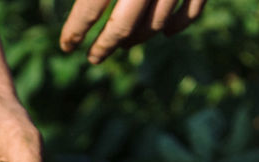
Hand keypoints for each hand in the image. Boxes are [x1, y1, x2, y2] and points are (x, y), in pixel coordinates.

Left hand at [59, 0, 206, 64]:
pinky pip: (191, 12)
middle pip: (122, 25)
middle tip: (93, 58)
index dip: (75, 30)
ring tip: (123, 42)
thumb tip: (69, 8)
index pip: (90, 7)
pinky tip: (164, 33)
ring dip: (138, 37)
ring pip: (156, 23)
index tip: (67, 46)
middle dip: (105, 45)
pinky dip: (178, 26)